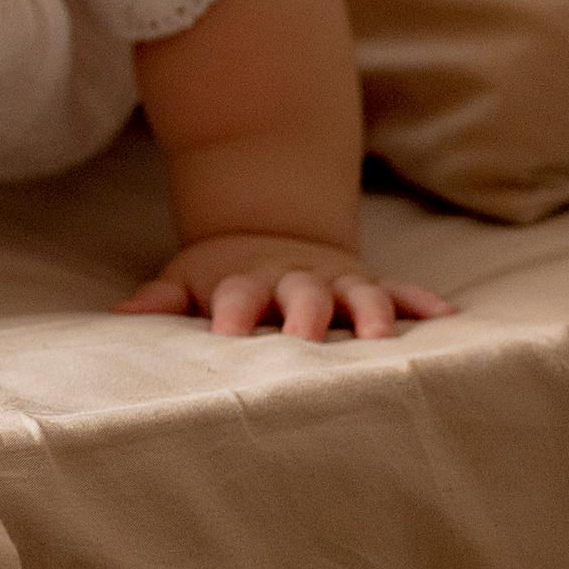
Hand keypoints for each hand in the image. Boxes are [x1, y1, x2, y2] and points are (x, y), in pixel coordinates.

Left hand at [118, 233, 453, 338]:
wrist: (269, 230)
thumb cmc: (224, 276)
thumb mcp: (187, 280)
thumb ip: (161, 300)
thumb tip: (120, 314)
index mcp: (247, 282)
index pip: (237, 297)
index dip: (234, 313)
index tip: (229, 335)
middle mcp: (295, 281)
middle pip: (302, 294)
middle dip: (306, 315)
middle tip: (308, 338)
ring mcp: (336, 281)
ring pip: (358, 293)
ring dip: (371, 311)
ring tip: (384, 336)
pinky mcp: (369, 284)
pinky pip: (401, 291)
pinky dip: (423, 302)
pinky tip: (448, 318)